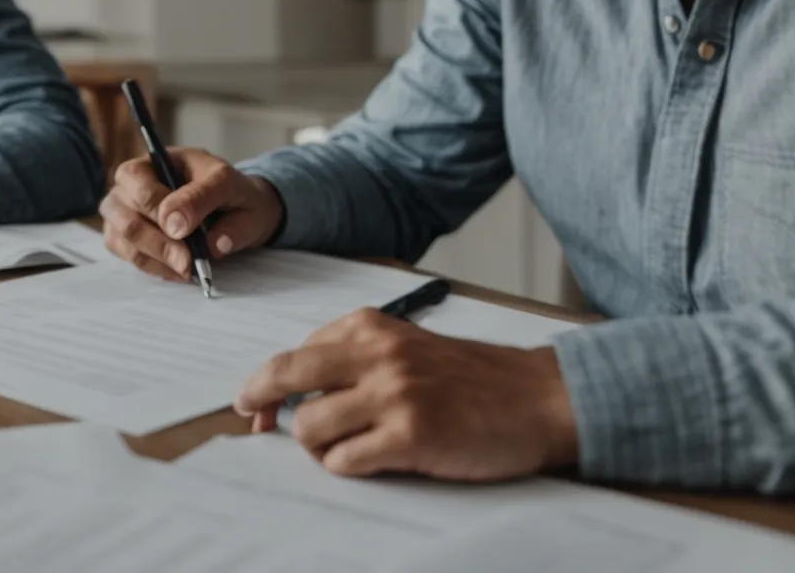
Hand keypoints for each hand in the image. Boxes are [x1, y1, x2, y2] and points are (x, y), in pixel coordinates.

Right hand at [99, 148, 284, 281]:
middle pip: (124, 214)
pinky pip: (126, 254)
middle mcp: (130, 184)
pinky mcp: (124, 235)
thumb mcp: (230, 185)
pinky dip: (152, 267)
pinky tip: (177, 270)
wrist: (233, 207)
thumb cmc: (228, 191)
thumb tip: (200, 239)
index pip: (138, 181)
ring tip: (186, 268)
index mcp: (154, 160)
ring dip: (155, 258)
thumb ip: (208, 202)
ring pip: (122, 238)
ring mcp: (123, 210)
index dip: (157, 209)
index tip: (182, 232)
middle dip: (157, 243)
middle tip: (187, 262)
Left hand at [234, 309, 578, 480]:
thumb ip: (354, 360)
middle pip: (284, 377)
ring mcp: (393, 394)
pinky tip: (373, 461)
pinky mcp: (411, 435)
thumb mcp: (406, 348)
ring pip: (310, 427)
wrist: (539, 398)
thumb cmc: (472, 379)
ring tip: (347, 449)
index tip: (255, 404)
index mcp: (369, 327)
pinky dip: (347, 468)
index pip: (293, 355)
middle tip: (257, 423)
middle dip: (261, 405)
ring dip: (318, 447)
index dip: (267, 385)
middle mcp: (376, 354)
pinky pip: (345, 461)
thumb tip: (291, 394)